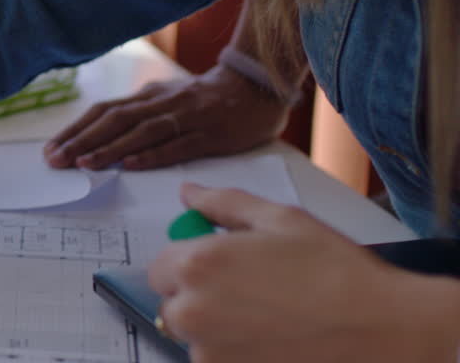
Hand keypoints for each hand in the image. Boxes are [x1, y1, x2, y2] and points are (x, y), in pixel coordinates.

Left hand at [43, 63, 286, 169]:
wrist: (256, 87)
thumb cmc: (205, 99)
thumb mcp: (166, 99)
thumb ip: (139, 114)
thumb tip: (101, 136)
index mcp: (147, 96)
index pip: (102, 111)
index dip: (74, 129)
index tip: (50, 149)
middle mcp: (160, 103)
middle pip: (114, 120)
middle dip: (81, 140)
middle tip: (55, 160)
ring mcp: (186, 117)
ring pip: (141, 132)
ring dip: (110, 148)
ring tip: (84, 164)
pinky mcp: (210, 134)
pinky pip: (178, 145)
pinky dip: (153, 155)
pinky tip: (132, 166)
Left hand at [148, 184, 459, 361]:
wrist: (383, 327)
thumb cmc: (335, 271)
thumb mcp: (279, 219)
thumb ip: (222, 204)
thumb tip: (188, 194)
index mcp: (196, 265)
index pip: (158, 268)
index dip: (189, 264)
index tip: (221, 266)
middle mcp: (192, 312)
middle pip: (172, 304)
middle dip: (199, 296)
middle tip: (250, 292)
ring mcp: (209, 354)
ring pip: (194, 337)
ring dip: (218, 328)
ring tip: (270, 316)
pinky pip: (218, 359)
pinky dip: (236, 351)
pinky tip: (275, 338)